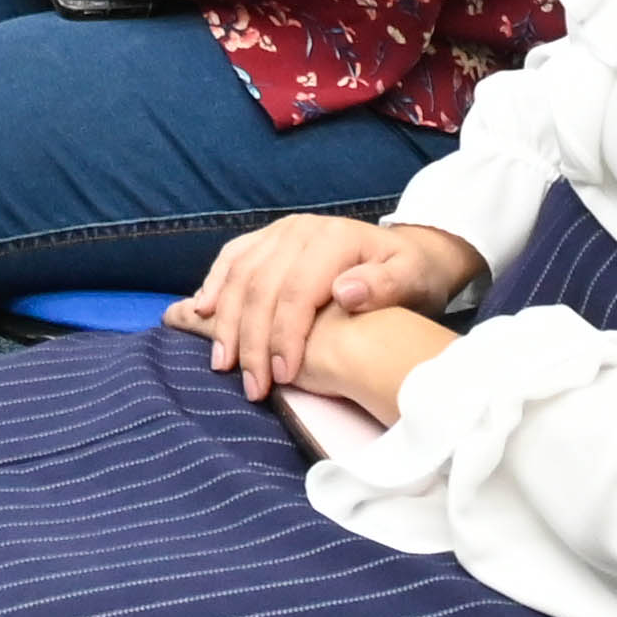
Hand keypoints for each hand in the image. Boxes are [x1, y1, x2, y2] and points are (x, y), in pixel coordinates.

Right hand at [169, 216, 484, 403]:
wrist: (412, 250)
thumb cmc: (413, 275)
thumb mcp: (413, 279)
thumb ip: (384, 286)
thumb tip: (346, 293)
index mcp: (332, 239)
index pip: (296, 292)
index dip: (284, 335)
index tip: (282, 376)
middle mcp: (300, 230)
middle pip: (261, 287)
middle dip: (251, 340)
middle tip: (251, 386)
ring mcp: (280, 232)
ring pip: (239, 275)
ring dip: (226, 321)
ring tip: (223, 363)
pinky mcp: (268, 238)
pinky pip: (232, 259)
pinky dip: (214, 287)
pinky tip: (203, 314)